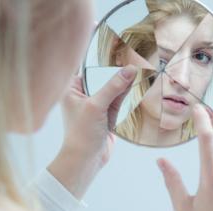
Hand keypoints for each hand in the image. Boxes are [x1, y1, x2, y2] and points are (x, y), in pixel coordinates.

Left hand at [48, 65, 137, 198]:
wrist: (87, 160)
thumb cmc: (82, 134)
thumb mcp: (96, 106)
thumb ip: (113, 87)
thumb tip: (130, 70)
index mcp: (72, 89)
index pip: (88, 68)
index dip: (103, 60)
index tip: (119, 48)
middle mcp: (83, 95)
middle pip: (103, 78)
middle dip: (117, 72)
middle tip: (133, 58)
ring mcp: (96, 105)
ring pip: (113, 89)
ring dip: (124, 84)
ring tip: (140, 70)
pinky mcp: (106, 115)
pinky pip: (118, 101)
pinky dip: (127, 96)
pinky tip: (138, 86)